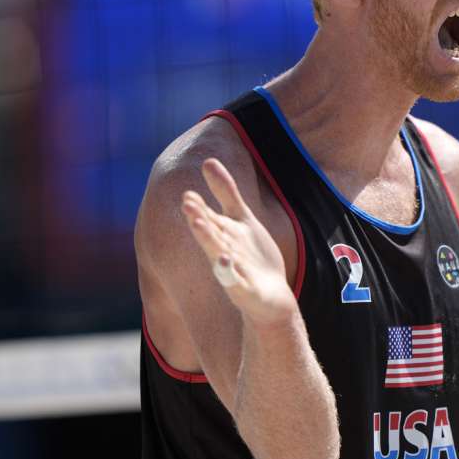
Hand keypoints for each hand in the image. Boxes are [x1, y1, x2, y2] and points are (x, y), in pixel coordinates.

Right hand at [180, 158, 295, 326]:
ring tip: (199, 227)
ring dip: (209, 242)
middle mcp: (223, 252)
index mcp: (223, 235)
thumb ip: (226, 192)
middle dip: (200, 220)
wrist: (271, 297)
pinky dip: (228, 272)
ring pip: (218, 256)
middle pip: (211, 234)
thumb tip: (207, 160)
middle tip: (188, 204)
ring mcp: (233, 272)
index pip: (208, 219)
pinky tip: (226, 261)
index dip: (199, 208)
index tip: (188, 194)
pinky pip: (235, 281)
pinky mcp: (244, 290)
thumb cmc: (252, 257)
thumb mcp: (242, 220)